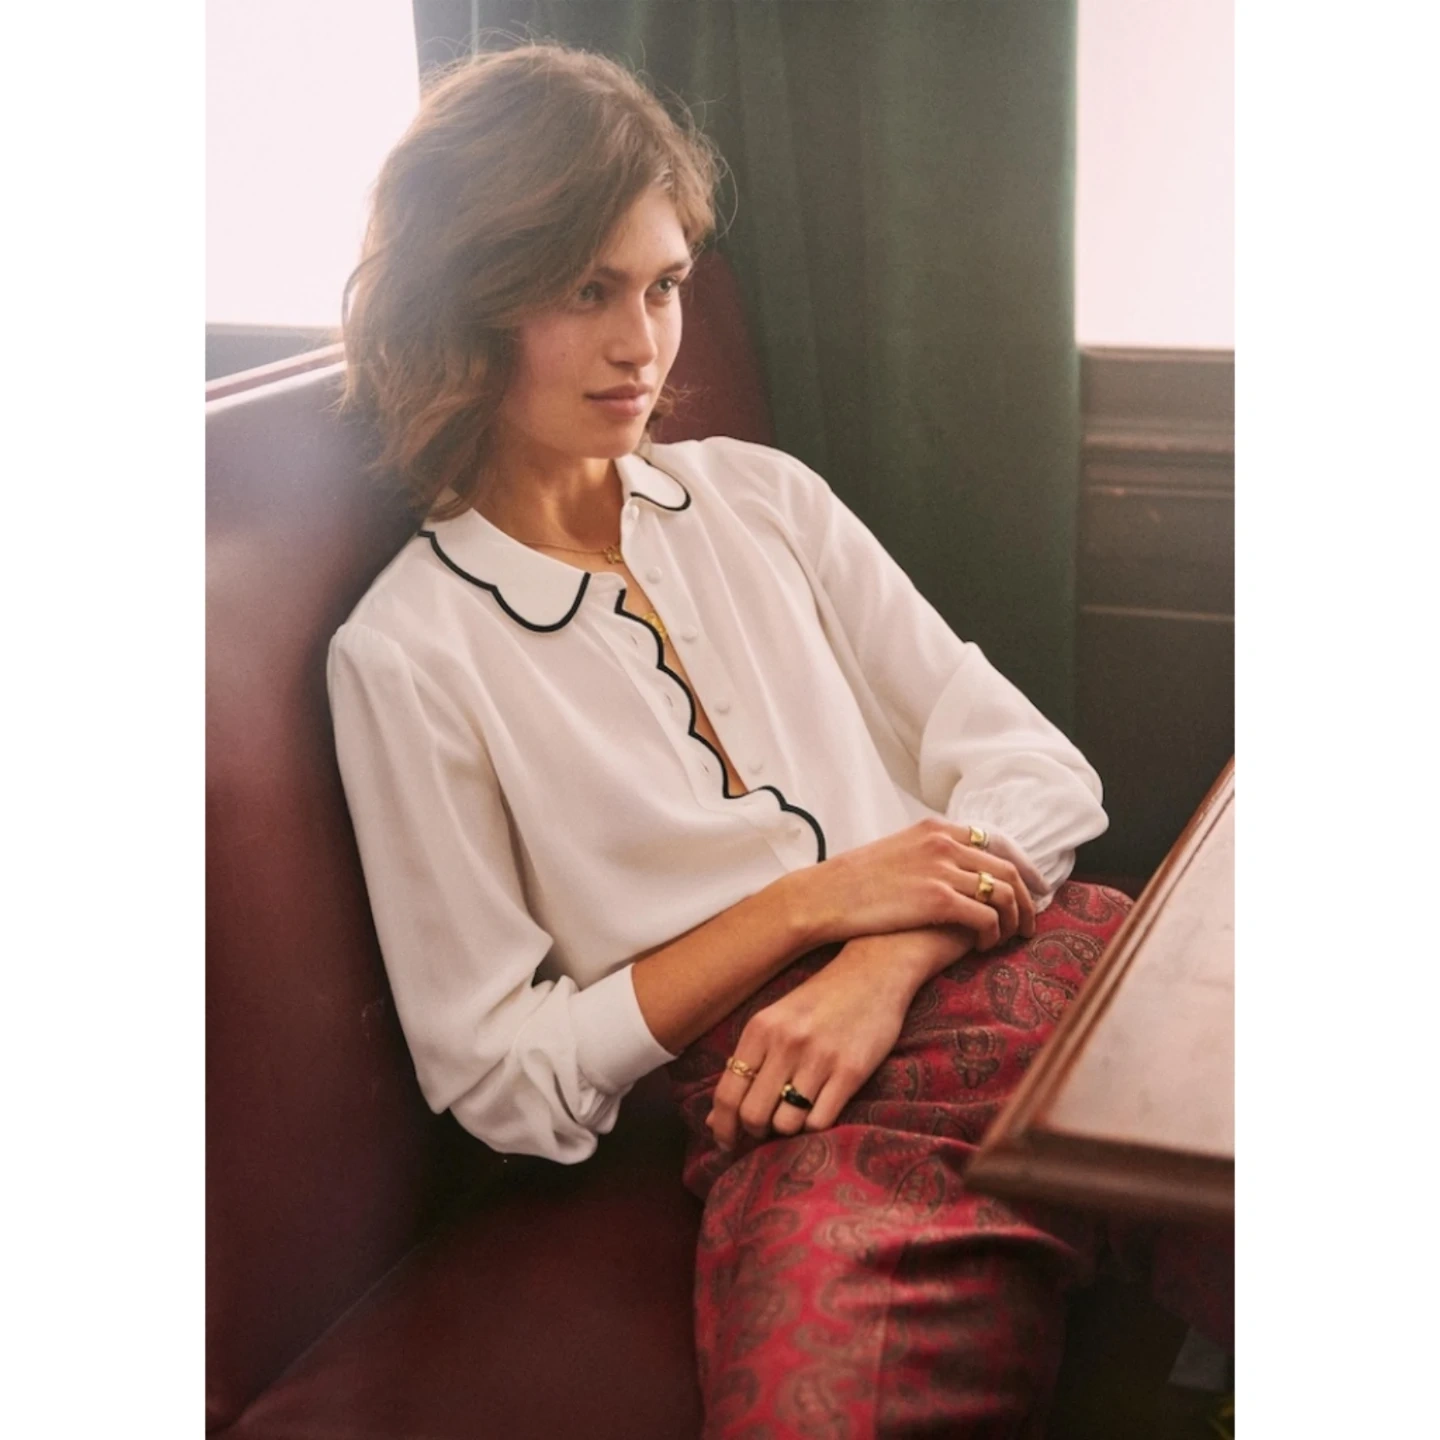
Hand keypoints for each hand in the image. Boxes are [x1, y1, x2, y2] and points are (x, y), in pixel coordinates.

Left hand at [705, 927, 974, 1149]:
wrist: (873, 971)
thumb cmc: (820, 999)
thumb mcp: (777, 1020)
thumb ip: (748, 1064)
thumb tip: (713, 1118)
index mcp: (761, 1028)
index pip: (727, 1092)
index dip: (721, 1126)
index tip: (724, 1143)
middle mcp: (786, 1043)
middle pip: (753, 1115)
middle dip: (755, 1131)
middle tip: (764, 1129)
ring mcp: (820, 1058)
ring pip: (786, 1124)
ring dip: (787, 1129)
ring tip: (795, 1113)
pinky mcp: (851, 1071)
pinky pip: (820, 1121)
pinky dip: (815, 1125)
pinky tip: (819, 1109)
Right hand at [800, 819, 1035, 951]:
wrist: (825, 896)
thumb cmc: (854, 882)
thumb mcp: (895, 852)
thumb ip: (926, 854)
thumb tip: (949, 869)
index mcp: (935, 829)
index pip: (996, 841)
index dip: (1021, 865)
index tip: (1033, 886)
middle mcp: (944, 843)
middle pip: (1008, 867)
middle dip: (1027, 896)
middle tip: (1031, 920)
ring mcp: (942, 870)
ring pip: (1003, 892)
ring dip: (1016, 918)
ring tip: (1013, 938)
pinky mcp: (938, 900)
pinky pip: (986, 917)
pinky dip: (994, 933)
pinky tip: (985, 946)